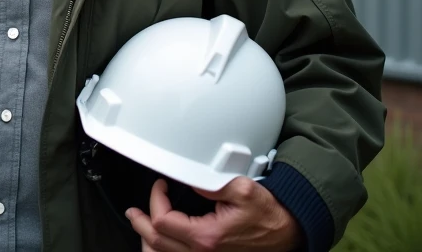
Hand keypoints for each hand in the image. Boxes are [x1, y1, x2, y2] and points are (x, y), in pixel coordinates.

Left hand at [125, 177, 301, 251]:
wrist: (287, 232)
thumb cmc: (268, 214)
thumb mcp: (243, 189)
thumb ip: (213, 182)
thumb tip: (190, 176)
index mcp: (207, 236)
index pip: (163, 220)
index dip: (155, 200)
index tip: (160, 186)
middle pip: (157, 242)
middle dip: (141, 223)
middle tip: (134, 211)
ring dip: (148, 240)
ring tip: (141, 226)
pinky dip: (162, 249)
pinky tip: (159, 241)